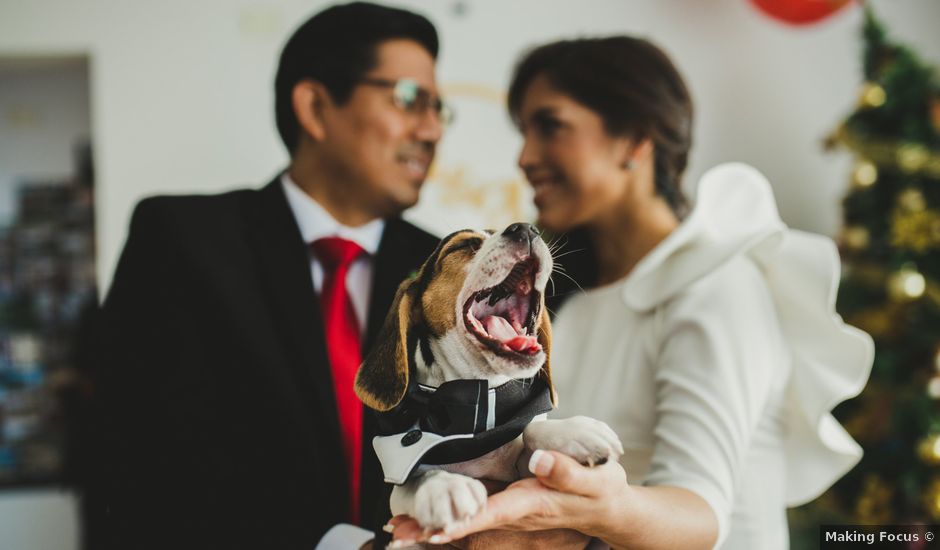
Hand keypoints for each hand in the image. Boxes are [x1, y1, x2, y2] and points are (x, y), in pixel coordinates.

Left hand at [389, 450, 629, 545]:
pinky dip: (447, 523)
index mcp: (531, 504)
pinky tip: (424, 525)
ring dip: (432, 530)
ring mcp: (509, 514)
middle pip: (468, 525)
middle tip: (395, 534)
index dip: (464, 523)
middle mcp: (514, 513)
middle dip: (433, 532)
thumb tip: (539, 461)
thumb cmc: (601, 490)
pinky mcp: (507, 508)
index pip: (492, 514)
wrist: (606, 507)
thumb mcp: (595, 478)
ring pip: (466, 524)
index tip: (436, 531)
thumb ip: (567, 471)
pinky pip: (473, 518)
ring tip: (397, 531)